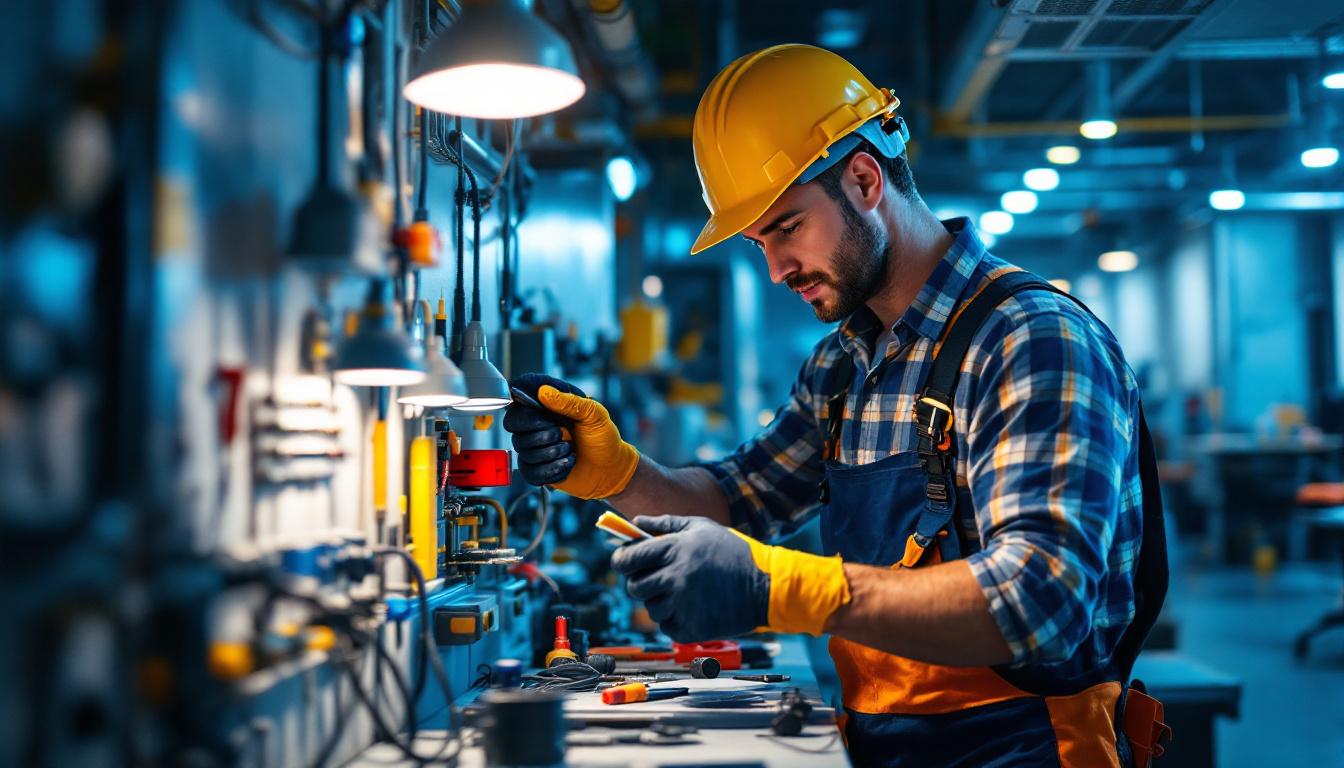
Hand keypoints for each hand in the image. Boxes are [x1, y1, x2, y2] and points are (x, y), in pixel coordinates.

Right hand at [503, 373, 638, 498]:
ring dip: (550, 452)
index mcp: (548, 405)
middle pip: (513, 424)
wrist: (611, 469)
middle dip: (539, 432)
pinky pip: (529, 470)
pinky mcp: (536, 468)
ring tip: (570, 450)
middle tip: (562, 434)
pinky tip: (567, 463)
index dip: (521, 405)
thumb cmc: (603, 438)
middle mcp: (536, 424)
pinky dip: (551, 468)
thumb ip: (570, 402)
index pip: (518, 398)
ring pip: (522, 449)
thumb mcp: (594, 414)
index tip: (541, 415)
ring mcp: (535, 447)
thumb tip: (543, 391)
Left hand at [611, 516, 851, 639]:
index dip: (620, 560)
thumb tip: (635, 521)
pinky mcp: (691, 628)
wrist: (766, 587)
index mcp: (675, 550)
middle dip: (639, 582)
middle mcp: (675, 578)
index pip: (628, 558)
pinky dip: (674, 618)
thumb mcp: (702, 528)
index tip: (623, 561)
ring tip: (681, 592)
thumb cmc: (734, 552)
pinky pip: (666, 626)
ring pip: (650, 608)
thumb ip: (666, 524)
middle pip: (634, 587)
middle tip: (654, 578)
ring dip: (659, 601)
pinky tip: (692, 606)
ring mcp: (683, 605)